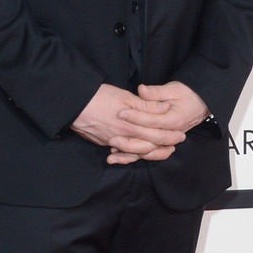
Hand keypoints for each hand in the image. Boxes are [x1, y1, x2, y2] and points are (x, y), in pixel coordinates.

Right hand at [71, 83, 186, 164]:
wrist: (72, 104)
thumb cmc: (99, 96)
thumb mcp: (125, 96)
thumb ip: (146, 105)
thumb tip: (164, 109)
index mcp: (131, 126)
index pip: (157, 135)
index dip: (170, 137)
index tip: (180, 136)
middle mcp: (123, 138)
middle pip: (148, 147)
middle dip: (163, 148)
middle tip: (174, 147)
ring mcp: (112, 142)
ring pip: (135, 153)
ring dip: (149, 153)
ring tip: (159, 151)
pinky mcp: (103, 142)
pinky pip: (120, 152)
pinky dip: (129, 155)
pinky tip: (134, 154)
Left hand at [108, 81, 209, 163]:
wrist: (201, 103)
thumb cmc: (187, 94)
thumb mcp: (173, 89)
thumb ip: (156, 92)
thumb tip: (142, 90)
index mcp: (174, 120)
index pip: (152, 121)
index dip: (135, 117)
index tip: (120, 112)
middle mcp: (171, 133)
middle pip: (148, 141)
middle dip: (129, 140)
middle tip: (112, 138)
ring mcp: (168, 141)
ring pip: (147, 152)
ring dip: (130, 154)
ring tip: (112, 154)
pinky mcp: (163, 143)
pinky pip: (148, 153)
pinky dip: (134, 156)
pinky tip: (119, 157)